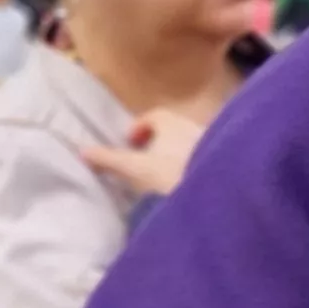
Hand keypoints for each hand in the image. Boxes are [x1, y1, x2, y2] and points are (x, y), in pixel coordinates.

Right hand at [81, 108, 206, 198]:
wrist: (218, 192)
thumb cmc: (172, 174)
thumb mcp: (135, 168)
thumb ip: (109, 159)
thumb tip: (82, 151)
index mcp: (172, 123)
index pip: (154, 115)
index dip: (139, 127)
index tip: (131, 144)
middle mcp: (194, 126)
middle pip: (173, 128)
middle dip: (159, 141)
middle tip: (146, 160)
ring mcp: (214, 143)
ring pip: (190, 142)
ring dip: (177, 154)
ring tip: (165, 175)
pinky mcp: (226, 161)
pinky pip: (206, 156)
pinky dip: (194, 164)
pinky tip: (187, 183)